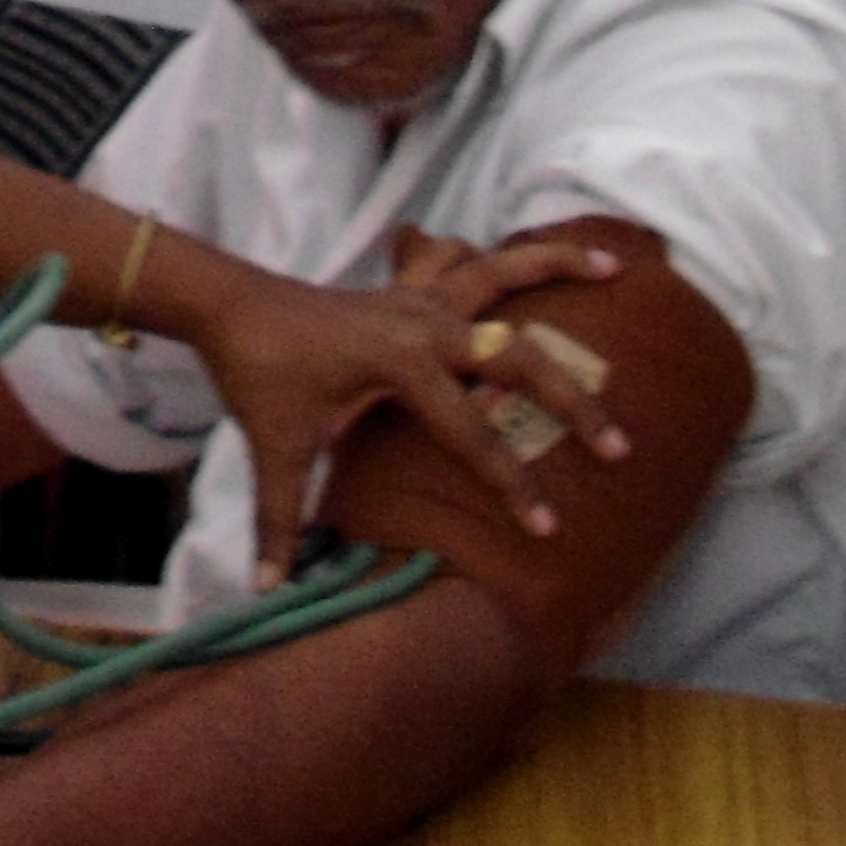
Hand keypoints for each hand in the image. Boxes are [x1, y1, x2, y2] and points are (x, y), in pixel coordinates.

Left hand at [191, 228, 629, 586]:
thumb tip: (268, 589)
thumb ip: (280, 520)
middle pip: (514, 356)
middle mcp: (421, 322)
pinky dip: (502, 258)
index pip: (470, 432)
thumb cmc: (256, 373)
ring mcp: (417, 298)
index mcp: (399, 362)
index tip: (549, 527)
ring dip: (552, 266)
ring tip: (615, 262)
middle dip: (569, 400)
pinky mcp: (408, 290)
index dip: (510, 483)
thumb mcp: (275, 449)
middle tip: (619, 445)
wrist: (226, 304)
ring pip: (498, 274)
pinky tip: (539, 257)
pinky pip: (465, 264)